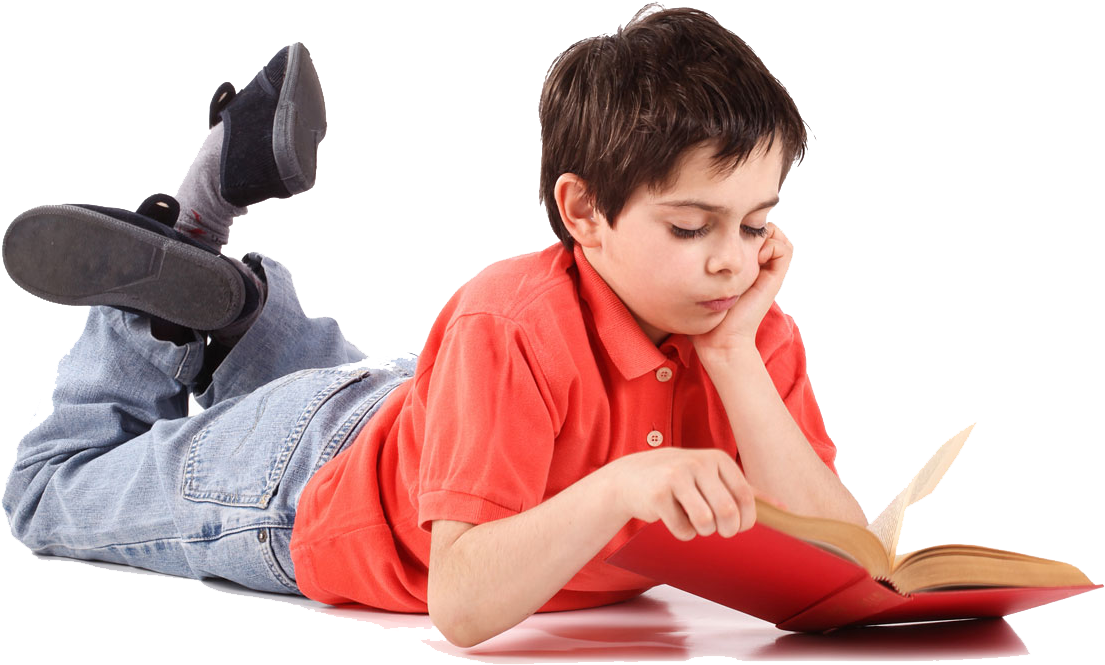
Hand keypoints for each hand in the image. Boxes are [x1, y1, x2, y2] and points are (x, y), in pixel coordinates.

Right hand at [604, 448, 784, 540]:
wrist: (631, 477)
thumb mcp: (712, 477)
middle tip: (719, 531)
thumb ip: (745, 490)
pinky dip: (682, 533)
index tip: (738, 527)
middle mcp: (698, 463)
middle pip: (727, 511)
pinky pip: (682, 528)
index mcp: (717, 459)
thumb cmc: (679, 479)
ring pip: (705, 522)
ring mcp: (676, 477)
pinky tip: (674, 520)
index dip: (746, 521)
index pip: (745, 497)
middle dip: (727, 530)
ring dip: (703, 532)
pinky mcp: (658, 494)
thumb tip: (784, 508)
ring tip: (696, 523)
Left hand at [692, 223, 793, 355]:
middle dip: (752, 225)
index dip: (739, 225)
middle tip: (735, 235)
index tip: (721, 232)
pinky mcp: (773, 280)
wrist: (720, 341)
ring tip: (746, 245)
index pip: (747, 232)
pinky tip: (755, 255)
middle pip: (765, 231)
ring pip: (778, 237)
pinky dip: (773, 244)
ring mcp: (766, 273)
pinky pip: (785, 250)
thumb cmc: (703, 317)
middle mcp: (756, 267)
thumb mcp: (696, 284)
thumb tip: (681, 244)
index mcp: (740, 267)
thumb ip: (693, 268)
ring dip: (765, 233)